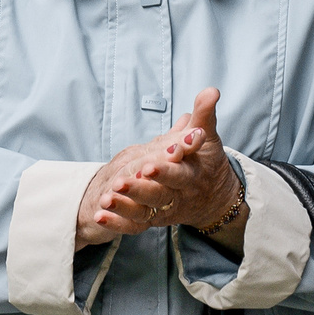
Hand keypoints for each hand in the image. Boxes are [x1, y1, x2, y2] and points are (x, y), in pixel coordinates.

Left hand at [75, 89, 240, 249]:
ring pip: (145, 210)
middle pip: (159, 194)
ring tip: (105, 199)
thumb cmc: (206, 160)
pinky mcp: (154, 218)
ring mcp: (165, 208)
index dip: (165, 170)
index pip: (179, 173)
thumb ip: (204, 115)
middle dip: (140, 189)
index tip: (148, 165)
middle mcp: (178, 194)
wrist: (213, 195)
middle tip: (120, 183)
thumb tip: (211, 90)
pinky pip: (135, 223)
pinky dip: (117, 222)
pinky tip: (99, 215)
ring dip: (124, 206)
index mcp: (191, 174)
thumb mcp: (206, 137)